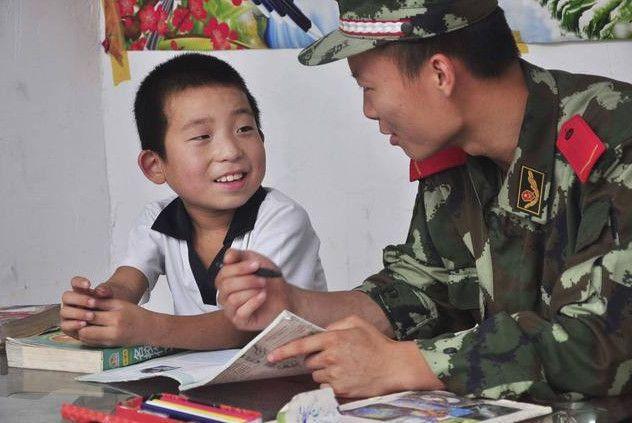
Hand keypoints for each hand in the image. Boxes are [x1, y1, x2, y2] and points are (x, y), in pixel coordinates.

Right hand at [60, 276, 113, 338]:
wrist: (107, 322)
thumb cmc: (106, 306)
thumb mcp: (108, 298)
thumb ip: (105, 291)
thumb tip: (100, 291)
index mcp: (79, 291)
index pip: (75, 282)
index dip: (79, 282)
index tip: (88, 284)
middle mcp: (70, 301)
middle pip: (67, 296)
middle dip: (80, 299)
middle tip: (93, 302)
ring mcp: (67, 313)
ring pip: (65, 311)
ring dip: (78, 313)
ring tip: (92, 315)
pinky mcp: (67, 326)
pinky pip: (65, 325)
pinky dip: (74, 324)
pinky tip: (84, 324)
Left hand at [76, 299, 153, 346]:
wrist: (149, 329)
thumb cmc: (135, 314)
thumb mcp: (120, 304)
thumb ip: (102, 303)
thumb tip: (85, 302)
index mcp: (116, 317)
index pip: (91, 316)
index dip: (82, 312)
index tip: (78, 307)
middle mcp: (112, 331)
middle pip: (85, 330)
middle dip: (79, 323)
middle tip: (77, 316)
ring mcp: (110, 341)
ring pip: (86, 338)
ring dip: (82, 330)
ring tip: (83, 322)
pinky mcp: (109, 346)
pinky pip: (91, 343)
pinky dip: (87, 336)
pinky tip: (89, 329)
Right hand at [216, 249, 293, 330]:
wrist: (284, 295)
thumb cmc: (268, 279)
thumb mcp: (255, 260)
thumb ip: (239, 255)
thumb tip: (227, 257)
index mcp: (225, 280)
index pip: (223, 273)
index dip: (240, 268)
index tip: (256, 265)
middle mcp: (224, 295)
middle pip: (226, 286)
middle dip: (247, 280)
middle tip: (262, 280)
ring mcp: (231, 310)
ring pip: (233, 299)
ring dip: (252, 291)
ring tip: (263, 289)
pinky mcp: (240, 321)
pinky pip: (241, 313)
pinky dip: (254, 302)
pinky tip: (263, 297)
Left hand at [268, 316, 443, 397]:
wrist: (394, 366)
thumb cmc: (377, 344)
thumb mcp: (357, 323)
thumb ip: (335, 324)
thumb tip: (321, 331)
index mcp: (333, 339)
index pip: (302, 346)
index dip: (284, 351)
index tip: (271, 356)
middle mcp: (331, 357)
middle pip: (308, 362)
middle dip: (315, 359)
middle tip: (332, 356)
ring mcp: (335, 375)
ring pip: (316, 375)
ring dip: (323, 371)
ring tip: (343, 366)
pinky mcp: (340, 390)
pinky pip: (325, 386)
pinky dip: (331, 382)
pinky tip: (347, 376)